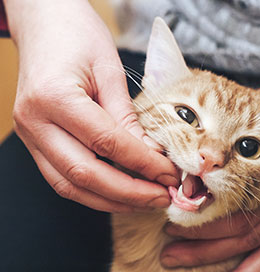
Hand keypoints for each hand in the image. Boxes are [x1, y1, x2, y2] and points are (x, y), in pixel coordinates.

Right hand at [5, 0, 177, 211]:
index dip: (143, 163)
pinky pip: (63, 179)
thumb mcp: (109, 70)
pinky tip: (120, 193)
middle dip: (130, 193)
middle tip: (162, 197)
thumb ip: (128, 117)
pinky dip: (94, 192)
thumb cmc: (77, 36)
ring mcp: (31, 136)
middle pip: (85, 174)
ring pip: (71, 186)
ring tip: (145, 202)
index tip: (170, 174)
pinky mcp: (36, 142)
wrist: (44, 24)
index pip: (107, 143)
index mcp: (55, 97)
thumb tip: (152, 155)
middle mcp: (35, 122)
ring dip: (112, 200)